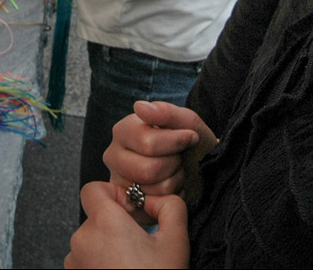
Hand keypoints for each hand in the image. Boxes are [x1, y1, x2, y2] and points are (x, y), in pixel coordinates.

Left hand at [64, 182, 188, 268]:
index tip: (131, 211)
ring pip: (90, 240)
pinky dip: (99, 264)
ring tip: (131, 264)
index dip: (113, 194)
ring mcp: (74, 262)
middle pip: (95, 216)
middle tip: (139, 243)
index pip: (93, 188)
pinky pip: (84, 261)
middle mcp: (83, 239)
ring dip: (107, 246)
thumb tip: (156, 200)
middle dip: (115, 225)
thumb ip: (171, 206)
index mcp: (105, 222)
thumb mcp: (176, 240)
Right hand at [105, 101, 218, 220]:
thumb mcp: (187, 123)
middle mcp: (113, 155)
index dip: (176, 142)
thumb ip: (166, 112)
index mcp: (124, 129)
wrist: (199, 172)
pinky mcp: (127, 204)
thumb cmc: (191, 145)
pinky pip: (153, 206)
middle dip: (174, 165)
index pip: (148, 143)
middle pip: (148, 170)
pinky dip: (170, 198)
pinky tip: (169, 188)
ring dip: (174, 181)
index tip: (191, 137)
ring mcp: (118, 182)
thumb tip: (139, 106)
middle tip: (179, 158)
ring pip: (153, 189)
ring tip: (174, 172)